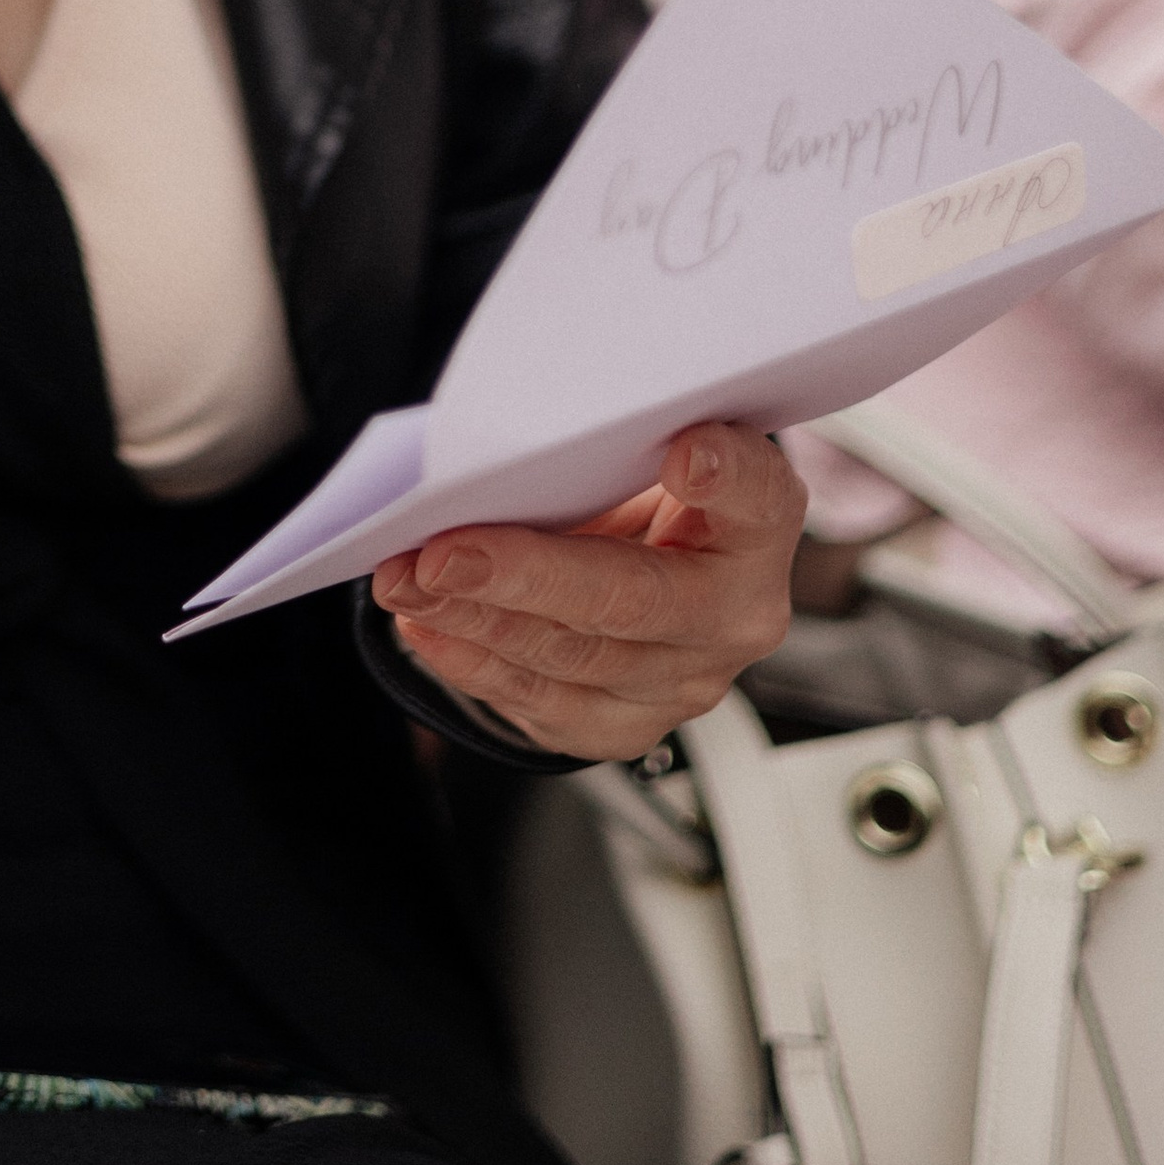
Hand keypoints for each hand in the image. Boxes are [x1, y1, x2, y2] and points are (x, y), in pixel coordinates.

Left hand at [372, 423, 806, 761]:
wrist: (656, 565)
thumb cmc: (645, 488)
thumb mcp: (644, 447)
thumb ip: (608, 441)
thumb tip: (512, 438)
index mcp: (758, 524)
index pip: (755, 496)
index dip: (724, 475)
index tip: (684, 451)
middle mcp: (736, 616)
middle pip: (630, 600)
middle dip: (524, 576)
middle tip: (442, 554)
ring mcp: (684, 683)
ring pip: (570, 659)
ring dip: (473, 620)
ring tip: (406, 581)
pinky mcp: (625, 726)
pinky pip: (538, 703)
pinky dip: (471, 662)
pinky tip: (425, 626)